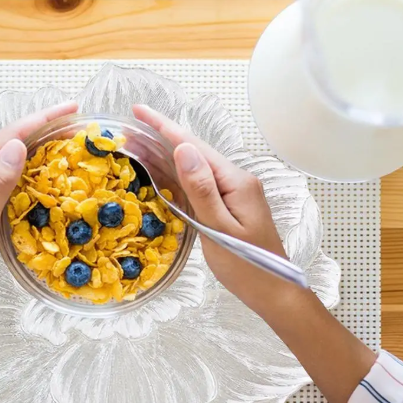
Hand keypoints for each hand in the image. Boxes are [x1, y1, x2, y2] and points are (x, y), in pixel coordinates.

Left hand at [0, 101, 77, 301]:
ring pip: (4, 152)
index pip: (10, 136)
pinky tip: (36, 162)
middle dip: (43, 127)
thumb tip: (18, 146)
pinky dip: (22, 160)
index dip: (42, 120)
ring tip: (62, 138)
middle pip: (8, 139)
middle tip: (75, 125)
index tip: (70, 109)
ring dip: (34, 141)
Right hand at [133, 104, 300, 316]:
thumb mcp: (220, 230)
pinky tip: (159, 172)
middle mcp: (234, 181)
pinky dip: (175, 176)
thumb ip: (202, 189)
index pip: (194, 146)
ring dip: (164, 156)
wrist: (273, 292)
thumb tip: (183, 149)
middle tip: (128, 131)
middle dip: (159, 138)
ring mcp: (231, 192)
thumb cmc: (248, 267)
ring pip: (193, 167)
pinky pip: (197, 184)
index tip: (140, 110)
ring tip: (136, 147)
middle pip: (192, 152)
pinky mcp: (226, 205)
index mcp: (236, 181)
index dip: (164, 127)